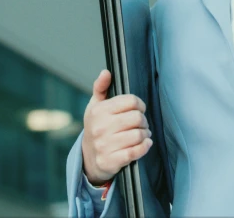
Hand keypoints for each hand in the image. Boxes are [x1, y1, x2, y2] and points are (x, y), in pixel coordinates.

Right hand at [82, 69, 152, 184]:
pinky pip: (135, 152)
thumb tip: (106, 72)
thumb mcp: (95, 105)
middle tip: (141, 123)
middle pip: (137, 118)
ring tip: (142, 134)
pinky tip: (145, 143)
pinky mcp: (111, 161)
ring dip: (145, 134)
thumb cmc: (96, 126)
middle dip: (143, 120)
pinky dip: (145, 147)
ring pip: (138, 135)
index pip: (131, 101)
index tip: (138, 109)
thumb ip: (101, 87)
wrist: (87, 158)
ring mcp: (105, 145)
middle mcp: (101, 127)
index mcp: (99, 111)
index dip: (139, 104)